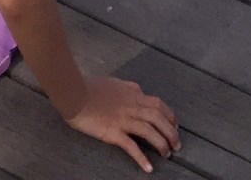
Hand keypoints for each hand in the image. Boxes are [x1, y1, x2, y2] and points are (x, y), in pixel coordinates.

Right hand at [63, 76, 178, 171]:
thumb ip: (127, 87)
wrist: (74, 93)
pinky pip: (131, 146)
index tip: (174, 125)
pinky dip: (142, 158)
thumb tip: (137, 89)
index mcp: (132, 94)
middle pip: (158, 118)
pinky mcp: (113, 132)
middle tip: (177, 145)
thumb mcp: (113, 82)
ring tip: (167, 155)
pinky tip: (148, 168)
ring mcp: (123, 119)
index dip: (169, 116)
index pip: (158, 104)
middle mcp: (131, 106)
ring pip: (150, 131)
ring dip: (161, 144)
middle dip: (171, 132)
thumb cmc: (90, 87)